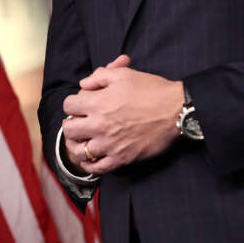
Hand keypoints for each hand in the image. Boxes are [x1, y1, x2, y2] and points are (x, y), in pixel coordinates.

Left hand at [61, 55, 183, 175]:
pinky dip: (91, 164)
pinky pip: (97, 167)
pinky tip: (92, 157)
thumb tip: (83, 84)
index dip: (73, 103)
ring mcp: (109, 144)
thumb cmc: (151, 90)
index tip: (80, 105)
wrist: (175, 111)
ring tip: (84, 140)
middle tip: (80, 122)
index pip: (68, 106)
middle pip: (69, 129)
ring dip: (78, 144)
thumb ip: (98, 77)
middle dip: (72, 123)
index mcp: (97, 103)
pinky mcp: (121, 158)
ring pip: (79, 151)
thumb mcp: (123, 75)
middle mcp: (99, 125)